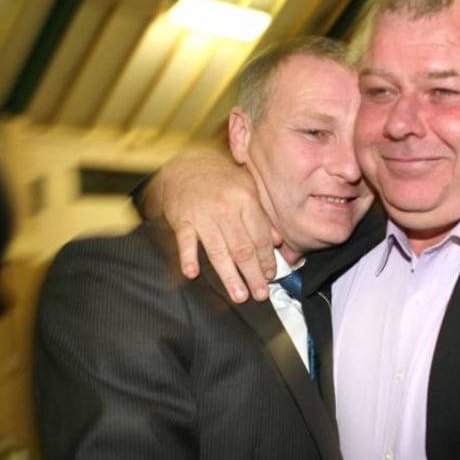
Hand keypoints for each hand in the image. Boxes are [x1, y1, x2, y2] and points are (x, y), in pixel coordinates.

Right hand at [154, 147, 279, 302]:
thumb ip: (263, 215)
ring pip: (218, 251)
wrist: (186, 164)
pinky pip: (186, 242)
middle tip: (260, 294)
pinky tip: (192, 273)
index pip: (260, 236)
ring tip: (239, 296)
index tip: (271, 276)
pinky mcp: (182, 220)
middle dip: (253, 275)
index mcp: (245, 199)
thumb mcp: (248, 189)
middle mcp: (225, 208)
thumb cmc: (221, 179)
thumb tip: (278, 241)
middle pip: (242, 248)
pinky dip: (188, 258)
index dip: (267, 259)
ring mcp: (202, 215)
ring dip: (229, 276)